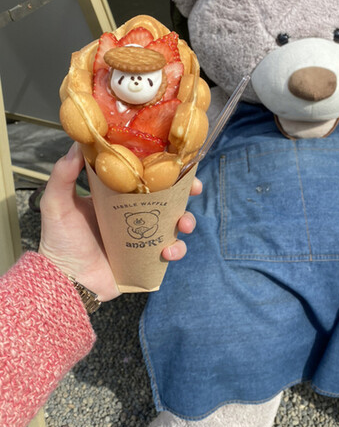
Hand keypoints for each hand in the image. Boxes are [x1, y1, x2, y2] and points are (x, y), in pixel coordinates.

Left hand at [38, 142, 200, 301]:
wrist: (66, 281)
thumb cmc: (59, 242)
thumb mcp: (57, 204)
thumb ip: (63, 175)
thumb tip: (77, 145)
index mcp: (117, 197)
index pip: (145, 177)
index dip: (163, 168)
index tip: (177, 160)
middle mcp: (134, 215)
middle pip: (168, 198)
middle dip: (186, 192)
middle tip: (194, 188)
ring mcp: (143, 237)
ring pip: (175, 224)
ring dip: (186, 220)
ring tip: (182, 224)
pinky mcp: (148, 259)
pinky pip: (171, 253)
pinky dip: (175, 251)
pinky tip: (166, 252)